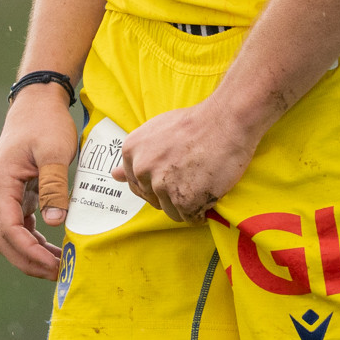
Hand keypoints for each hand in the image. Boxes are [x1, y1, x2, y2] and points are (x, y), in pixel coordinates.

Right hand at [0, 86, 78, 277]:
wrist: (38, 99)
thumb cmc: (46, 121)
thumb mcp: (53, 151)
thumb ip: (53, 187)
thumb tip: (54, 223)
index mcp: (1, 183)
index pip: (8, 229)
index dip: (28, 252)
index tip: (53, 265)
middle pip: (4, 240)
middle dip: (28, 261)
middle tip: (58, 273)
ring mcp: (5, 193)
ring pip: (10, 236)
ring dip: (31, 254)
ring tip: (58, 265)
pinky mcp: (16, 192)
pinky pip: (19, 225)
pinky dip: (33, 240)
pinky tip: (53, 247)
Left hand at [113, 100, 254, 221]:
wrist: (225, 121)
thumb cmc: (194, 124)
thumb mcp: (156, 132)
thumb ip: (136, 156)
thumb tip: (114, 175)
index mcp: (131, 151)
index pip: (137, 185)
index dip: (158, 181)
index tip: (174, 171)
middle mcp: (142, 169)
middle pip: (153, 199)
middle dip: (172, 193)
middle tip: (190, 173)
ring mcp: (161, 185)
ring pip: (172, 211)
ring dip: (187, 203)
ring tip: (200, 179)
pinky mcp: (183, 200)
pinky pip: (190, 218)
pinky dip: (201, 210)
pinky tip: (209, 189)